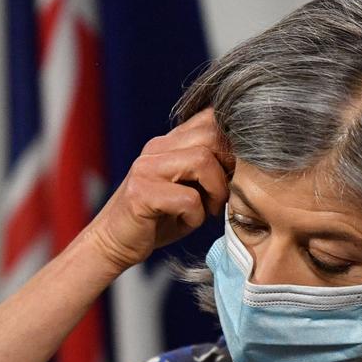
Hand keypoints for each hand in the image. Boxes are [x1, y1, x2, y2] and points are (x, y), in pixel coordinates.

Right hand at [84, 108, 233, 271]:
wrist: (113, 242)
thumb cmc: (156, 219)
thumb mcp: (186, 188)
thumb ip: (207, 169)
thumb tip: (248, 160)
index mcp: (168, 142)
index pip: (210, 118)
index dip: (232, 142)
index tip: (234, 172)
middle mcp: (156, 148)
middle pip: (211, 134)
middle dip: (228, 167)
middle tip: (223, 194)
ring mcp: (146, 169)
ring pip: (201, 160)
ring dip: (215, 191)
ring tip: (209, 209)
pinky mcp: (140, 193)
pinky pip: (188, 198)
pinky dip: (196, 215)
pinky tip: (187, 222)